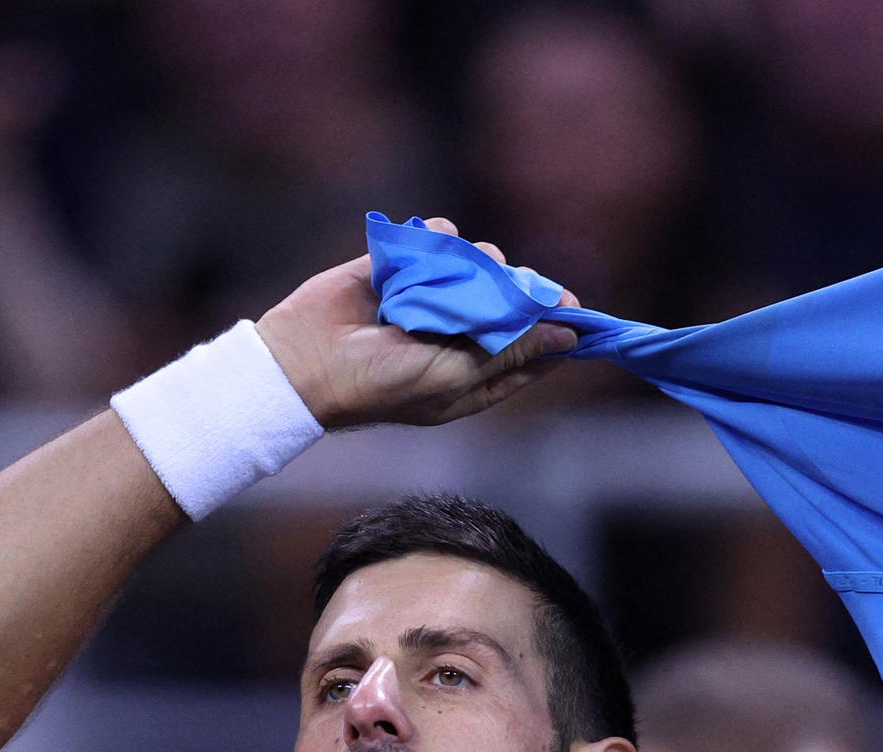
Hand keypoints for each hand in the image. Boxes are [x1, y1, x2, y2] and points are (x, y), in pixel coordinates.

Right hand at [255, 218, 575, 429]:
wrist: (307, 359)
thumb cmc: (382, 383)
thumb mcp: (456, 375)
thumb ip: (511, 352)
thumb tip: (567, 337)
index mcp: (473, 375)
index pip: (529, 352)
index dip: (554, 331)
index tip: (575, 309)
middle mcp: (456, 337)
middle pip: (509, 302)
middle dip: (512, 288)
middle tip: (504, 283)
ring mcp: (428, 301)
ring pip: (477, 266)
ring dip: (477, 259)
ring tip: (460, 265)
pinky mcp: (400, 270)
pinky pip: (436, 241)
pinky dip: (437, 236)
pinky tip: (429, 244)